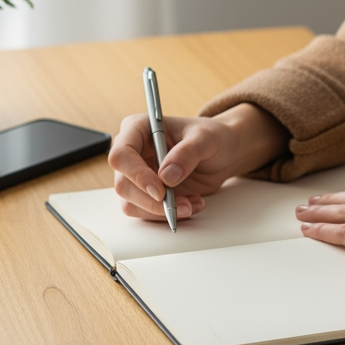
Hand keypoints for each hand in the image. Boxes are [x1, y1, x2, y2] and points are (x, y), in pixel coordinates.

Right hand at [108, 103, 288, 220]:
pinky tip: (190, 204)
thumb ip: (187, 153)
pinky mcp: (147, 194)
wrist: (223, 153)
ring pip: (132, 204)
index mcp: (138, 129)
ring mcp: (137, 175)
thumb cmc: (212, 137)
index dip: (136, 175)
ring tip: (192, 204)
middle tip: (182, 205)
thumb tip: (166, 176)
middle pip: (123, 185)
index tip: (160, 190)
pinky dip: (168, 214)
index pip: (121, 155)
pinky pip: (146, 212)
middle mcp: (133, 153)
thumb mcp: (206, 138)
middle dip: (152, 201)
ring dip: (162, 211)